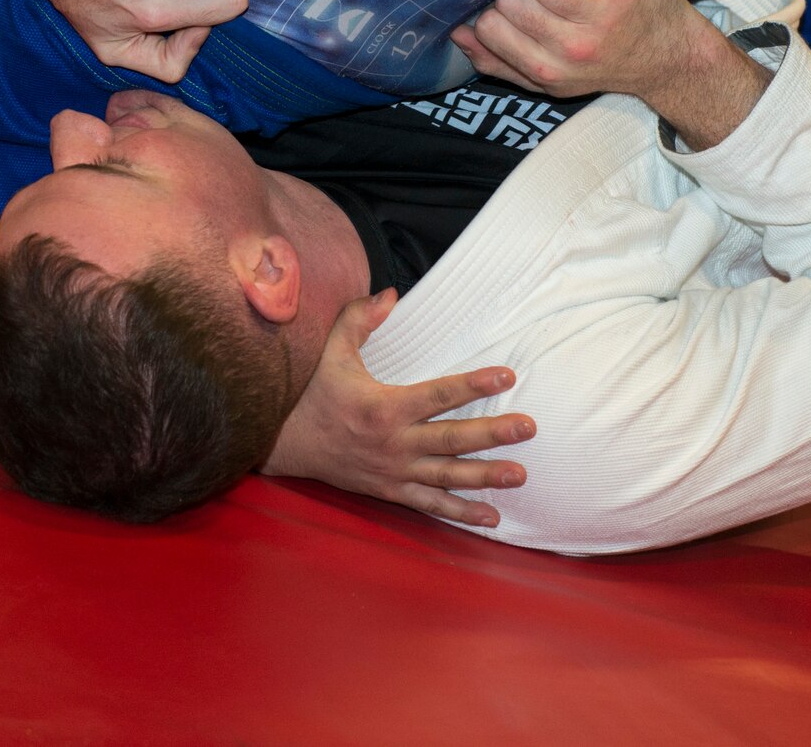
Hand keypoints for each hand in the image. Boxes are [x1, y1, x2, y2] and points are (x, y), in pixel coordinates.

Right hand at [262, 289, 535, 528]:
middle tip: (529, 427)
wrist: (281, 444)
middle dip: (493, 433)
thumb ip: (359, 320)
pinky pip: (430, 504)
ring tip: (520, 475)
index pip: (439, 395)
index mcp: (384, 407)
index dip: (475, 385)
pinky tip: (491, 517)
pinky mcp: (390, 491)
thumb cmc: (311, 393)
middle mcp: (394, 443)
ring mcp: (394, 471)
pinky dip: (460, 512)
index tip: (508, 376)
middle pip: (452, 439)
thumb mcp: (330, 352)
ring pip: (447, 476)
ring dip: (486, 476)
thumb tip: (390, 293)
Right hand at [451, 0, 715, 102]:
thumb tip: (458, 34)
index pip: (490, 27)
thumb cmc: (602, 63)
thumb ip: (499, 61)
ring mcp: (599, 20)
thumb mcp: (550, 77)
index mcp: (546, 72)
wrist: (668, 57)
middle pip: (511, 0)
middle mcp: (571, 50)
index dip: (498, 12)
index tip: (519, 13)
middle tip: (545, 1)